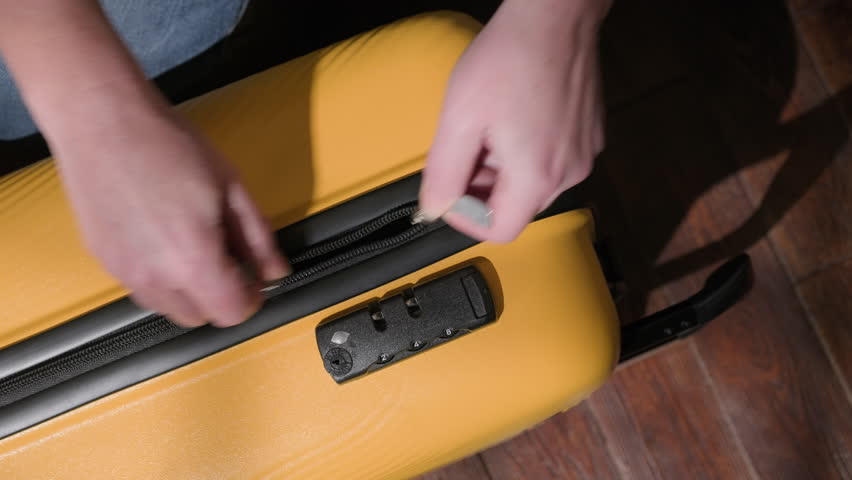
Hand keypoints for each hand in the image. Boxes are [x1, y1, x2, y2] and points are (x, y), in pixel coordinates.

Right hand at [52, 104, 288, 327]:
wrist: (103, 122)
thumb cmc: (168, 146)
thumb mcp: (232, 188)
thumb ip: (259, 239)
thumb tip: (275, 270)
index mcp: (193, 260)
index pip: (232, 313)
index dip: (252, 298)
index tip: (255, 278)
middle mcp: (156, 277)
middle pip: (200, 318)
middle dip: (221, 298)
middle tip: (229, 260)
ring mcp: (125, 273)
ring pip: (169, 309)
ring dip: (190, 293)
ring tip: (196, 249)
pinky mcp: (105, 262)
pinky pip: (142, 291)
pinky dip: (162, 281)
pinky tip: (167, 244)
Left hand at [419, 0, 609, 242]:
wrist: (555, 15)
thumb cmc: (507, 59)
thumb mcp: (459, 119)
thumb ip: (444, 174)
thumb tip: (435, 209)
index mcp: (537, 176)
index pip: (501, 230)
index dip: (467, 221)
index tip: (450, 195)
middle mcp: (569, 173)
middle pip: (517, 207)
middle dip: (483, 190)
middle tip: (464, 152)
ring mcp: (584, 153)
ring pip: (533, 184)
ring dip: (504, 170)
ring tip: (489, 129)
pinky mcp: (590, 135)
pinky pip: (552, 161)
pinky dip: (527, 153)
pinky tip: (513, 119)